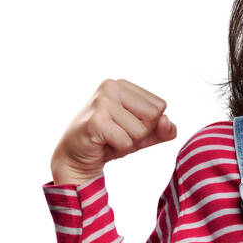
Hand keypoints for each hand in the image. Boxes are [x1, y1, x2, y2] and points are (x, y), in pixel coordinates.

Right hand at [50, 78, 176, 183]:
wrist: (76, 158)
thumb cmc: (110, 142)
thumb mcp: (143, 135)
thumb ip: (163, 129)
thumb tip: (166, 121)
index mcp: (123, 85)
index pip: (160, 106)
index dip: (149, 124)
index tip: (125, 126)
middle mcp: (112, 86)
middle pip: (153, 116)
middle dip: (140, 134)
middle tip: (117, 134)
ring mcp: (102, 102)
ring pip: (141, 131)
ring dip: (128, 143)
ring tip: (109, 139)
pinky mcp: (96, 121)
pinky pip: (127, 142)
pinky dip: (119, 150)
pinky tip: (102, 144)